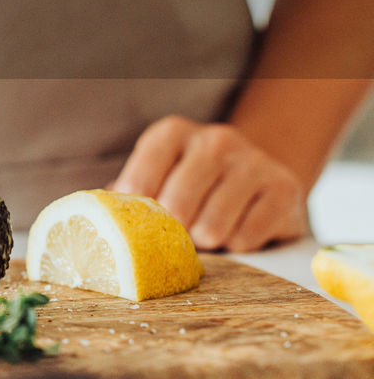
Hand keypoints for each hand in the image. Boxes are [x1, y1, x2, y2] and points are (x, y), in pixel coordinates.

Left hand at [109, 116, 308, 251]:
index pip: (138, 181)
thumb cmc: (193, 184)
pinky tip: (239, 230)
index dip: (138, 213)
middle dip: (174, 232)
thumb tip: (94, 218)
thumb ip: (127, 194)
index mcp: (172, 133)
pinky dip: (239, 245)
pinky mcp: (285, 189)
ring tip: (210, 230)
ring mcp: (253, 161)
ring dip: (207, 240)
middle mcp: (214, 139)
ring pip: (212, 227)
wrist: (259, 175)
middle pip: (176, 207)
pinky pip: (246, 238)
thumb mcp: (158, 177)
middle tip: (181, 232)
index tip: (140, 225)